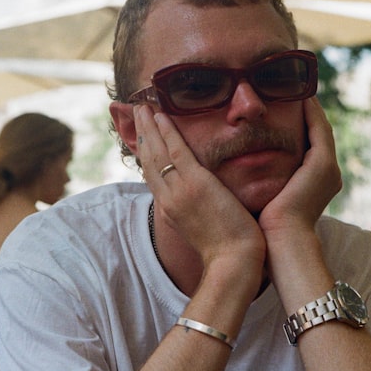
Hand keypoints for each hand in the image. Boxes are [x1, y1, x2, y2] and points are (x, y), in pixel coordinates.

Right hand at [134, 104, 265, 277]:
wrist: (234, 263)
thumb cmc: (229, 252)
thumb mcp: (207, 232)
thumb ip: (202, 214)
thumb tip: (207, 206)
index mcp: (172, 211)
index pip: (154, 178)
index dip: (147, 155)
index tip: (143, 138)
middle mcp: (169, 200)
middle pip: (149, 162)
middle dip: (142, 136)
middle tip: (137, 113)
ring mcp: (179, 192)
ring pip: (157, 153)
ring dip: (149, 127)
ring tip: (143, 107)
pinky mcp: (195, 185)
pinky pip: (176, 152)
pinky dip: (166, 132)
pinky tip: (161, 117)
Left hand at [258, 98, 341, 237]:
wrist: (278, 243)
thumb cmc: (264, 227)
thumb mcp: (263, 197)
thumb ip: (259, 181)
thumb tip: (235, 168)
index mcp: (315, 183)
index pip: (308, 145)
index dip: (300, 124)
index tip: (282, 104)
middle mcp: (327, 174)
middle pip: (317, 134)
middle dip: (307, 113)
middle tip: (294, 91)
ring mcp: (328, 169)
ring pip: (320, 128)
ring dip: (310, 107)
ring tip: (297, 89)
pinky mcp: (322, 165)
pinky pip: (318, 129)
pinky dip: (310, 112)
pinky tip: (300, 97)